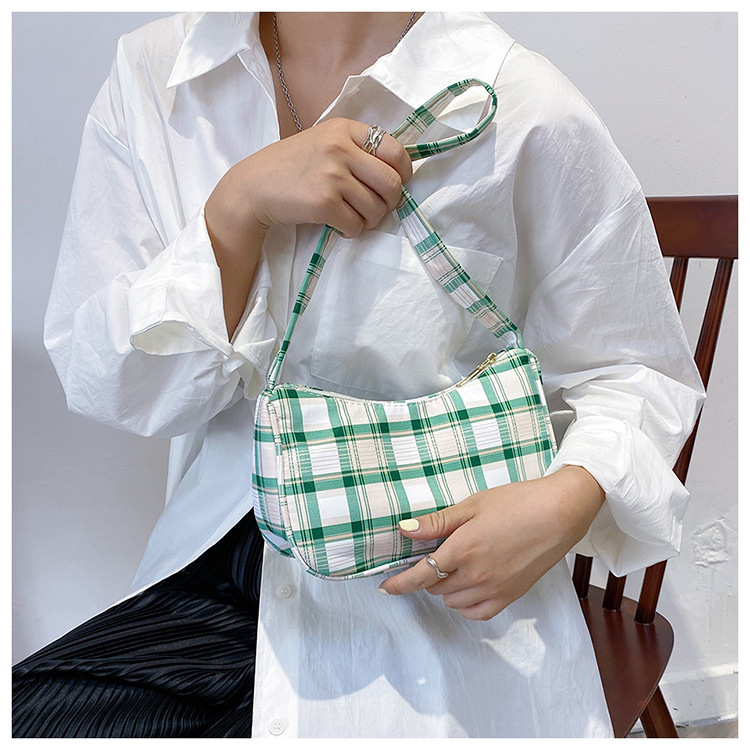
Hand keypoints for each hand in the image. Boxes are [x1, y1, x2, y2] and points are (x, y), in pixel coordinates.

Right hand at [205, 118, 411, 335]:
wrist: (254, 187)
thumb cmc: (291, 167)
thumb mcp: (324, 141)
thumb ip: (355, 149)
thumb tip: (395, 173)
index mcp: (344, 129)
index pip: (395, 150)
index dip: (403, 173)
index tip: (397, 184)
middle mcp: (341, 148)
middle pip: (392, 184)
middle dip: (391, 203)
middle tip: (377, 208)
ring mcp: (332, 176)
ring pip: (376, 209)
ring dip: (369, 220)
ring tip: (352, 217)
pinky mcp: (324, 203)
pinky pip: (356, 225)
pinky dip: (352, 231)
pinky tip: (339, 225)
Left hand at [377, 466, 604, 620]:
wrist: (559, 513)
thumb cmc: (516, 502)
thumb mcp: (472, 505)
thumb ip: (438, 522)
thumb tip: (405, 530)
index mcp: (462, 550)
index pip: (421, 575)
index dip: (399, 584)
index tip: (385, 587)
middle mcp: (476, 575)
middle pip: (436, 588)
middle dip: (427, 575)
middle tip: (433, 557)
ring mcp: (495, 588)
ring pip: (454, 601)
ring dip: (445, 589)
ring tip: (451, 568)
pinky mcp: (512, 595)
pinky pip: (478, 612)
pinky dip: (466, 605)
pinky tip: (466, 590)